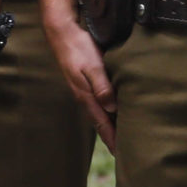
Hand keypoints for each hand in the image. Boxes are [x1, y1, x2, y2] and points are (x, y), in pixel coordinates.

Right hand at [45, 14, 117, 148]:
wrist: (61, 31)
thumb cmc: (77, 47)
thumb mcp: (92, 65)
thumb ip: (102, 86)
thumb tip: (112, 108)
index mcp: (86, 95)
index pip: (101, 123)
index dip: (111, 139)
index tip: (121, 155)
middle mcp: (84, 94)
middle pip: (100, 121)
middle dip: (111, 137)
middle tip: (124, 152)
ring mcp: (83, 87)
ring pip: (99, 112)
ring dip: (109, 124)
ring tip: (120, 135)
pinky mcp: (84, 79)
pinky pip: (98, 101)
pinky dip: (106, 110)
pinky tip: (112, 109)